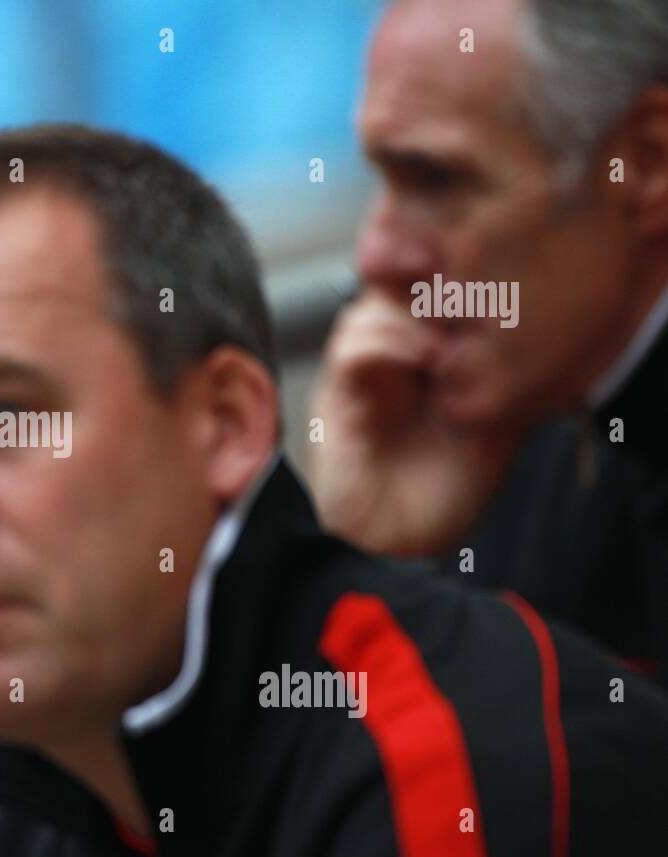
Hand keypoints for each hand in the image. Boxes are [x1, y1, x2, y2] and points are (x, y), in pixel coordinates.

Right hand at [305, 292, 521, 556]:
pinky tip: (423, 358)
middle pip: (393, 291)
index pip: (423, 300)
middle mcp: (381, 366)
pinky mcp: (335, 401)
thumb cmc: (434, 504)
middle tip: (468, 296)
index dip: (450, 282)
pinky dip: (387, 342)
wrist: (394, 553)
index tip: (492, 285)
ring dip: (411, 312)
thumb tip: (541, 339)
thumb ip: (499, 384)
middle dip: (429, 283)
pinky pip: (351, 350)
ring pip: (369, 309)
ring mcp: (356, 380)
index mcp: (414, 367)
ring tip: (448, 336)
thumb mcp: (489, 431)